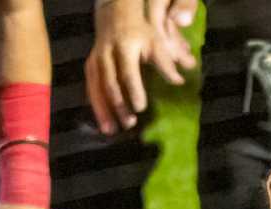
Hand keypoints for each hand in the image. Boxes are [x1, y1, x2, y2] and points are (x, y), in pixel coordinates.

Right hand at [89, 0, 191, 132]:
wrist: (115, 14)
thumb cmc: (140, 32)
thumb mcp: (156, 42)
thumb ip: (167, 62)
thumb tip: (180, 81)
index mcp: (126, 47)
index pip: (128, 72)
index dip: (134, 90)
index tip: (141, 108)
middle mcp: (108, 54)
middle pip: (110, 83)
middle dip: (118, 104)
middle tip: (129, 123)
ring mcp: (96, 60)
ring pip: (96, 87)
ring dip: (103, 110)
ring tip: (111, 130)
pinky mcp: (90, 66)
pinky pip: (91, 88)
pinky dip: (96, 106)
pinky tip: (103, 123)